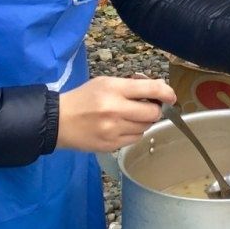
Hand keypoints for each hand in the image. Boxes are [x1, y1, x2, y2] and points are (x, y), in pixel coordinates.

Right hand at [57, 76, 173, 151]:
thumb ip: (131, 85)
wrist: (58, 121)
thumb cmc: (84, 98)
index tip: (171, 96)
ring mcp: (113, 130)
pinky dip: (134, 133)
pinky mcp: (110, 145)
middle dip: (155, 109)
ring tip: (131, 117)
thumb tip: (157, 89)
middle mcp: (115, 110)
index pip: (150, 89)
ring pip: (145, 128)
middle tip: (147, 107)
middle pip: (152, 113)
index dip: (166, 92)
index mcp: (114, 89)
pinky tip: (123, 127)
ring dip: (144, 122)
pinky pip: (134, 140)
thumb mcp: (105, 83)